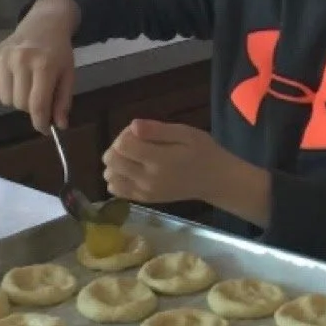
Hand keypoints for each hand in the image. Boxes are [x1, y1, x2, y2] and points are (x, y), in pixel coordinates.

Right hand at [0, 19, 76, 131]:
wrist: (44, 22)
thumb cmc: (58, 51)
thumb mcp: (68, 74)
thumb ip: (63, 101)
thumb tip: (59, 126)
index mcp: (44, 64)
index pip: (38, 105)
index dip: (41, 123)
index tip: (44, 128)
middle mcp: (21, 59)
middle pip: (21, 104)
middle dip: (31, 107)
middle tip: (38, 96)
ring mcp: (3, 57)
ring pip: (5, 100)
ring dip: (16, 99)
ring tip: (25, 85)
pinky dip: (0, 91)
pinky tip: (11, 80)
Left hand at [102, 117, 234, 205]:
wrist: (214, 180)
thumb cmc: (202, 152)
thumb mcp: (185, 133)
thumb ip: (157, 130)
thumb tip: (133, 126)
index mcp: (159, 160)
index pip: (123, 145)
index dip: (125, 133)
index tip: (139, 131)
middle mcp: (148, 179)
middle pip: (112, 161)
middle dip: (117, 146)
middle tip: (135, 142)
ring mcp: (145, 192)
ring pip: (111, 177)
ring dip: (116, 163)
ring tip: (133, 156)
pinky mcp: (145, 200)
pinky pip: (118, 191)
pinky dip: (117, 178)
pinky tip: (129, 170)